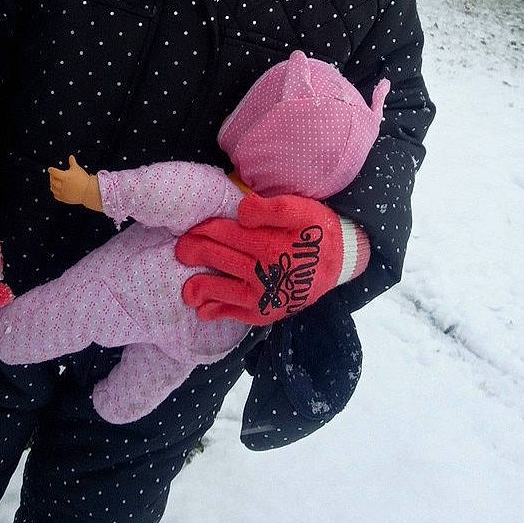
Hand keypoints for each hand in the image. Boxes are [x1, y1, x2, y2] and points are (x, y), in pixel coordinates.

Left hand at [48, 155, 101, 209]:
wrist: (89, 191)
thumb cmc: (83, 179)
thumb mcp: (77, 169)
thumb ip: (72, 162)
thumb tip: (71, 156)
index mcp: (64, 177)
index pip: (54, 172)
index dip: (51, 170)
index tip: (50, 169)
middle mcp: (62, 185)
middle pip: (52, 180)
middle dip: (52, 177)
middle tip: (53, 175)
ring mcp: (62, 192)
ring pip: (53, 188)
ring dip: (52, 184)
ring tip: (55, 182)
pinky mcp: (64, 198)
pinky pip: (56, 195)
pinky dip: (55, 192)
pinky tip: (57, 190)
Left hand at [175, 193, 353, 324]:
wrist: (341, 264)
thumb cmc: (318, 232)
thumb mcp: (302, 209)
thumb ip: (270, 208)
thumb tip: (240, 213)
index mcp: (268, 244)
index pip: (223, 232)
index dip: (203, 228)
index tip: (192, 227)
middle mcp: (263, 273)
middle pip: (216, 258)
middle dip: (193, 251)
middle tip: (181, 248)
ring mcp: (263, 296)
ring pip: (220, 290)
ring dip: (197, 287)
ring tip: (185, 286)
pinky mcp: (266, 313)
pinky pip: (235, 314)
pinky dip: (216, 312)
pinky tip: (202, 309)